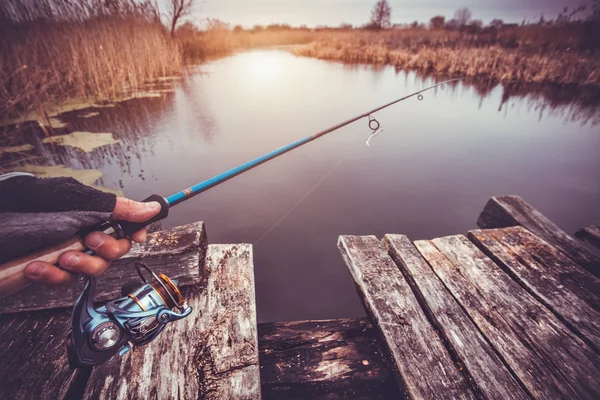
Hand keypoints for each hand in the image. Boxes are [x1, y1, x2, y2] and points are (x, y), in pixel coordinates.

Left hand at [23, 198, 160, 284]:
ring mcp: (66, 252)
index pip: (126, 223)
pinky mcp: (49, 270)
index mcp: (91, 211)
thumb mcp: (76, 199)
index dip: (136, 231)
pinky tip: (37, 266)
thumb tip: (151, 207)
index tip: (137, 236)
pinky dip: (52, 275)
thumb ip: (116, 206)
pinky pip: (65, 280)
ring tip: (60, 256)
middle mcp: (81, 231)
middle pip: (115, 250)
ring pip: (94, 269)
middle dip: (105, 249)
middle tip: (88, 239)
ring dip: (80, 264)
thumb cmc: (24, 206)